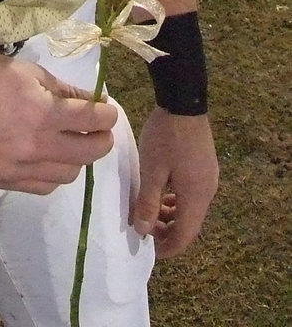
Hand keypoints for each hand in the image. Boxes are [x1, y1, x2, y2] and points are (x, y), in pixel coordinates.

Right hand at [0, 50, 116, 192]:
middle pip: (88, 153)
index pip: (92, 120)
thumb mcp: (29, 73)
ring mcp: (20, 168)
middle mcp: (36, 145)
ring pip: (68, 175)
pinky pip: (42, 187)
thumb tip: (90, 101)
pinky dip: (52, 175)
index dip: (107, 115)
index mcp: (43, 113)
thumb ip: (62, 90)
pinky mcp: (4, 180)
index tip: (109, 112)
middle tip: (99, 130)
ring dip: (77, 160)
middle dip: (101, 140)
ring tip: (71, 145)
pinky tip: (48, 160)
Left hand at [132, 107, 217, 257]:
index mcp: (196, 196)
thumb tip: (142, 231)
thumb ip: (147, 201)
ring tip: (148, 209)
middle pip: (190, 224)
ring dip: (171, 215)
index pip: (186, 236)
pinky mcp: (205, 166)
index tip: (148, 249)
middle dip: (167, 230)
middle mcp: (207, 191)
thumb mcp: (152, 169)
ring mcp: (209, 177)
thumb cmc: (166, 137)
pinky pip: (192, 194)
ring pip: (191, 209)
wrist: (184, 100)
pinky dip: (177, 200)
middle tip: (143, 226)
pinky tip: (161, 191)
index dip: (167, 247)